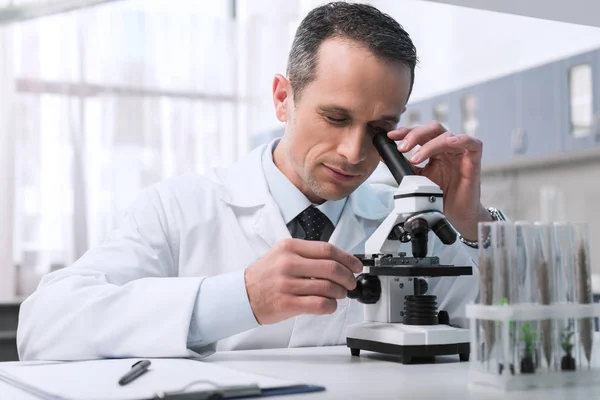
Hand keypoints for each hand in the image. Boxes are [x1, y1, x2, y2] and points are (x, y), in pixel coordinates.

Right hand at [244, 238, 362, 324]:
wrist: (242, 295)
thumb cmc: (265, 275)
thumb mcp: (281, 254)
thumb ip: (306, 254)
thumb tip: (338, 261)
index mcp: (289, 248)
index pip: (327, 250)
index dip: (347, 258)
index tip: (356, 265)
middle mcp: (288, 263)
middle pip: (331, 268)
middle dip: (348, 277)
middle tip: (351, 282)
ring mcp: (287, 284)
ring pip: (328, 287)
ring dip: (340, 293)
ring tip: (339, 294)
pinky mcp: (287, 303)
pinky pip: (319, 304)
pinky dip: (331, 306)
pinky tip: (329, 305)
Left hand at [388, 120, 491, 240]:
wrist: (455, 215)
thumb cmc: (440, 197)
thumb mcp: (417, 179)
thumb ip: (405, 166)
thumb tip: (385, 155)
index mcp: (434, 149)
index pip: (420, 133)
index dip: (405, 131)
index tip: (390, 136)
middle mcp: (447, 148)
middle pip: (432, 128)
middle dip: (414, 134)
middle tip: (401, 148)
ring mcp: (460, 153)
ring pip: (446, 136)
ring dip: (429, 145)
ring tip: (415, 158)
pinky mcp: (473, 160)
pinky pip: (473, 143)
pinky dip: (461, 139)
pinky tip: (450, 143)